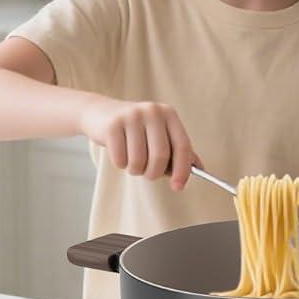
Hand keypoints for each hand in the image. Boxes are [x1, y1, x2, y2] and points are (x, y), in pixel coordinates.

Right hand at [78, 98, 196, 189]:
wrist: (100, 113)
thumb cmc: (135, 130)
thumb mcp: (158, 134)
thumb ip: (178, 150)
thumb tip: (199, 168)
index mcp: (169, 114)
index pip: (182, 146)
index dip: (182, 170)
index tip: (178, 187)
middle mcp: (152, 111)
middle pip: (160, 156)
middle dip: (153, 173)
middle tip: (147, 173)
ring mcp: (132, 116)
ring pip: (139, 161)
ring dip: (135, 170)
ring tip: (131, 160)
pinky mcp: (112, 125)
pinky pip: (120, 160)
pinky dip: (120, 164)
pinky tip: (118, 152)